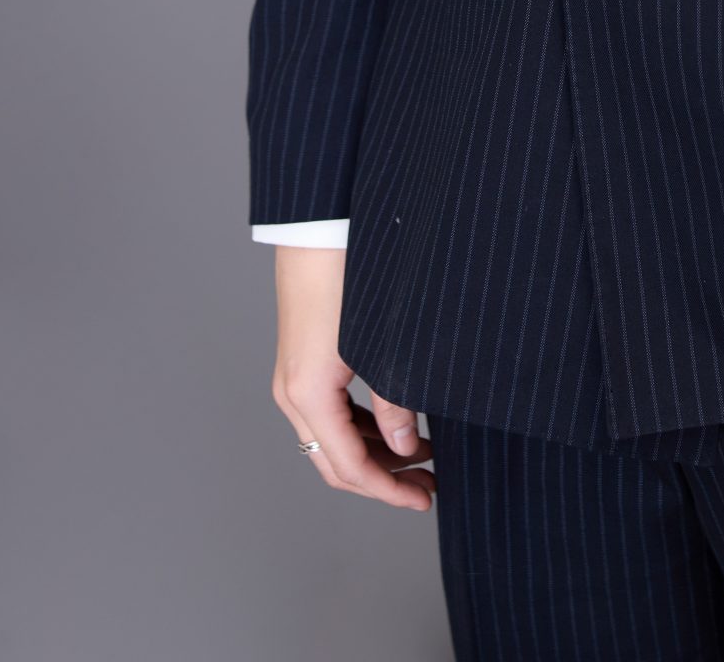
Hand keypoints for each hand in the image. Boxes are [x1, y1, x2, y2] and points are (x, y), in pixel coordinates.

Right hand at [270, 245, 435, 511]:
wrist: (318, 224)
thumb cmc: (347, 274)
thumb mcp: (381, 341)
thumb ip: (396, 398)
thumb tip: (406, 447)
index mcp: (308, 394)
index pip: (349, 468)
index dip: (389, 490)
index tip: (424, 499)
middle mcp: (293, 393)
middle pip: (337, 463)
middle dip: (384, 478)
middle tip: (430, 483)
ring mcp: (294, 378)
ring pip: (333, 440)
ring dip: (376, 453)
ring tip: (423, 453)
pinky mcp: (303, 362)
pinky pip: (330, 414)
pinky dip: (362, 428)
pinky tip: (395, 424)